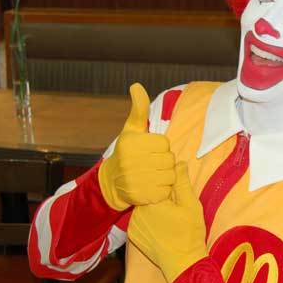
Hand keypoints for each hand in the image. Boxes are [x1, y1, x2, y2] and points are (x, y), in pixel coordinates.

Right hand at [98, 83, 174, 209]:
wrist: (111, 182)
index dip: (160, 147)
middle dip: (164, 162)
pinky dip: (163, 191)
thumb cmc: (127, 151)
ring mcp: (136, 180)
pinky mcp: (141, 196)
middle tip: (151, 164)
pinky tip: (151, 187)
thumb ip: (139, 108)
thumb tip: (136, 85)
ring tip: (152, 175)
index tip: (149, 151)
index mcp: (132, 143)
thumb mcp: (131, 129)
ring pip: (170, 176)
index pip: (165, 143)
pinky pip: (166, 191)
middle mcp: (131, 161)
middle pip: (170, 160)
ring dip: (165, 176)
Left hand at [127, 162, 206, 282]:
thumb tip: (179, 164)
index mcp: (152, 201)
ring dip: (154, 209)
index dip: (170, 188)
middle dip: (162, 198)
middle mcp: (138, 211)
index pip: (158, 183)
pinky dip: (148, 221)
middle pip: (150, 195)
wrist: (182, 263)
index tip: (178, 197)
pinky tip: (160, 229)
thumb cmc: (189, 234)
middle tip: (175, 211)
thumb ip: (182, 183)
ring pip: (144, 208)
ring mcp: (133, 224)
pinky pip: (140, 220)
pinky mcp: (133, 234)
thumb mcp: (190, 205)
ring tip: (168, 221)